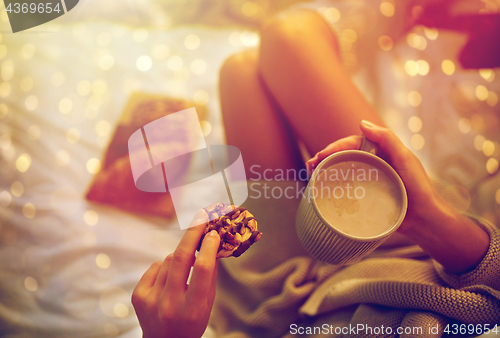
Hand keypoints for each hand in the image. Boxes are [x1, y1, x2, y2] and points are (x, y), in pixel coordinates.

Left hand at [132, 209, 219, 337]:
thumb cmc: (192, 321)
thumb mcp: (207, 305)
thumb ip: (209, 277)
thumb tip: (211, 243)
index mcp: (193, 309)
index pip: (203, 270)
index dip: (209, 247)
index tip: (214, 232)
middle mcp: (170, 304)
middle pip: (181, 258)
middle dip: (193, 233)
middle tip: (201, 216)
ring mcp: (151, 300)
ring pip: (169, 260)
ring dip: (180, 257)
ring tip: (185, 270)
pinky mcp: (138, 296)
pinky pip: (156, 267)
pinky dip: (165, 267)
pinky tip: (169, 280)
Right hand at [307, 120, 488, 272]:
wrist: (425, 221)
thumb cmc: (419, 188)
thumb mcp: (405, 159)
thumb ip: (386, 139)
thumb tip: (361, 123)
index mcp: (381, 152)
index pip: (352, 144)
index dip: (334, 148)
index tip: (320, 156)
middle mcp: (373, 164)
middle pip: (344, 156)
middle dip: (324, 158)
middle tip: (310, 166)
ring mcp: (369, 181)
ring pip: (343, 171)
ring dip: (325, 170)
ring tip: (311, 175)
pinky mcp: (367, 197)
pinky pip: (347, 188)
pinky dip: (333, 186)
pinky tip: (323, 189)